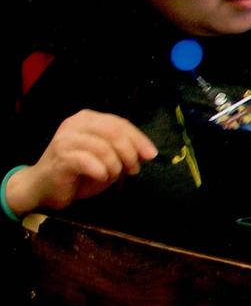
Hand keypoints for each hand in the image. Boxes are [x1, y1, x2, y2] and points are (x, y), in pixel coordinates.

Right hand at [7, 110, 158, 216]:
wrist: (44, 187)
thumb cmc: (78, 172)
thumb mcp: (106, 158)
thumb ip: (124, 149)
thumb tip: (148, 151)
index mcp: (87, 119)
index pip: (120, 123)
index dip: (139, 139)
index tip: (151, 155)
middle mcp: (75, 124)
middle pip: (114, 132)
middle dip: (130, 153)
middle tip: (133, 170)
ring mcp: (66, 139)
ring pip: (104, 149)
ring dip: (115, 166)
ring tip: (111, 176)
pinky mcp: (61, 157)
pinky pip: (91, 163)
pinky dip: (101, 172)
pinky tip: (100, 177)